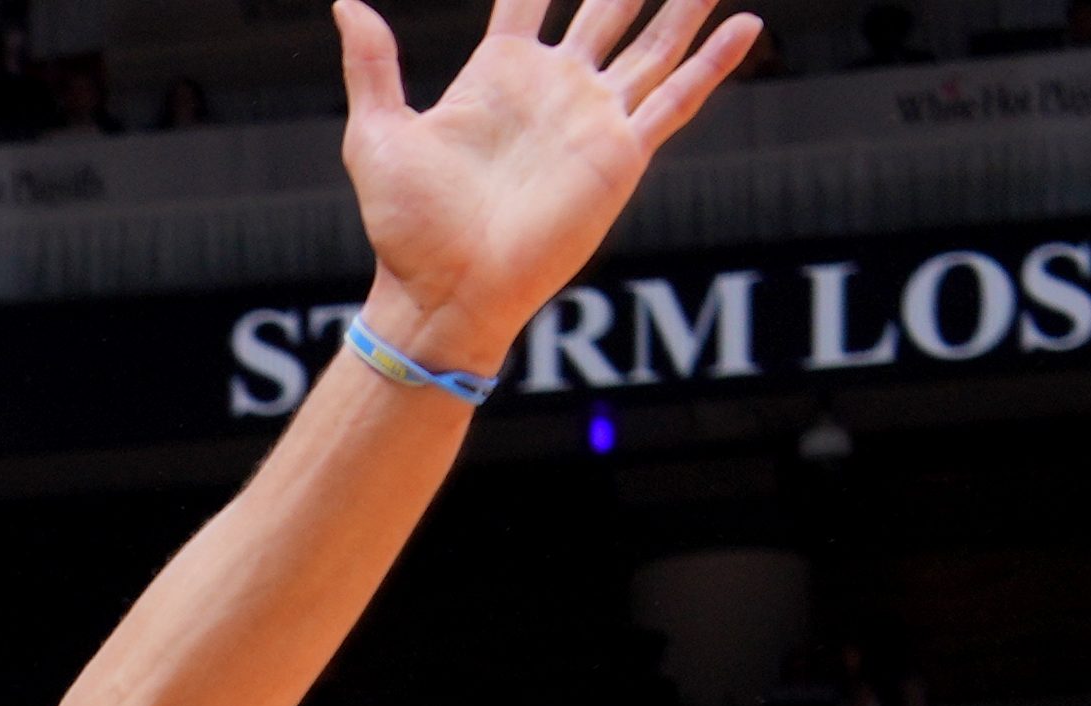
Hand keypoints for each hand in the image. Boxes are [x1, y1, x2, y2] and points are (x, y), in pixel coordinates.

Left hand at [330, 0, 758, 374]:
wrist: (443, 291)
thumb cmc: (404, 226)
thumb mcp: (375, 134)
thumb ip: (371, 65)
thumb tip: (346, 4)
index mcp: (497, 73)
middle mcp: (554, 87)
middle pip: (605, 8)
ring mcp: (592, 117)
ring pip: (652, 43)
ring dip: (683, 6)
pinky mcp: (622, 153)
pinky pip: (678, 97)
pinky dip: (714, 62)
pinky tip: (745, 24)